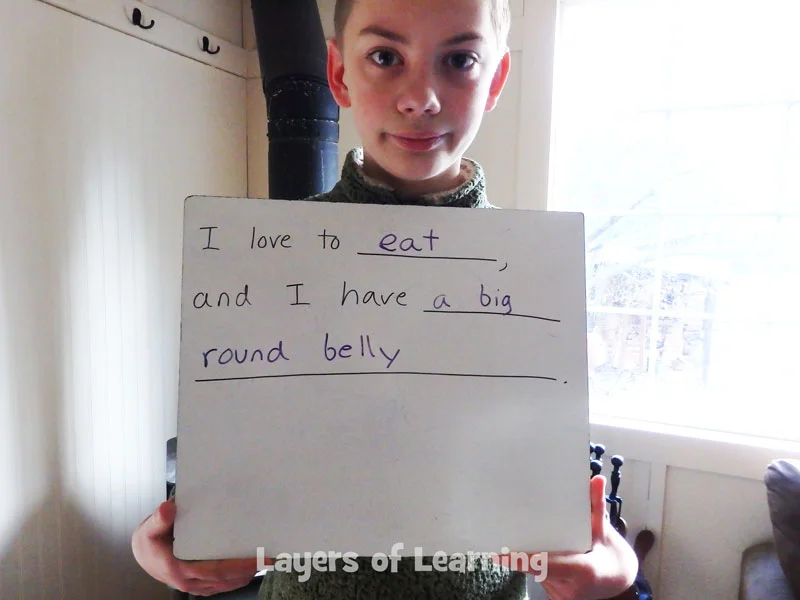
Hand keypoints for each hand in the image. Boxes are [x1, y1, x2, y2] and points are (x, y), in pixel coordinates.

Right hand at [131, 498, 261, 596]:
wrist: (142, 555)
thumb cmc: (149, 541)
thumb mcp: (150, 528)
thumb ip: (159, 519)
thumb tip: (169, 508)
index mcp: (179, 569)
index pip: (215, 570)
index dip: (238, 566)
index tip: (257, 558)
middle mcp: (189, 581)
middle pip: (225, 579)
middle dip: (250, 569)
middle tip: (271, 558)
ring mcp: (194, 585)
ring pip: (225, 584)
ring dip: (246, 575)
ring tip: (267, 562)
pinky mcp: (198, 584)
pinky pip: (221, 584)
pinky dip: (237, 578)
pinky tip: (250, 570)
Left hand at [498, 475, 637, 599]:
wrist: (621, 582)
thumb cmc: (613, 556)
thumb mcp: (605, 531)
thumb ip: (597, 506)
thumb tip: (596, 479)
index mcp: (583, 571)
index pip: (546, 565)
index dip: (522, 560)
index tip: (500, 554)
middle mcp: (571, 588)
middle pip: (537, 568)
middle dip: (523, 553)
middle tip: (504, 537)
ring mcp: (563, 597)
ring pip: (537, 575)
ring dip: (532, 559)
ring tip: (524, 542)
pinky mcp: (558, 599)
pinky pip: (541, 580)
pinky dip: (538, 567)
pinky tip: (538, 555)